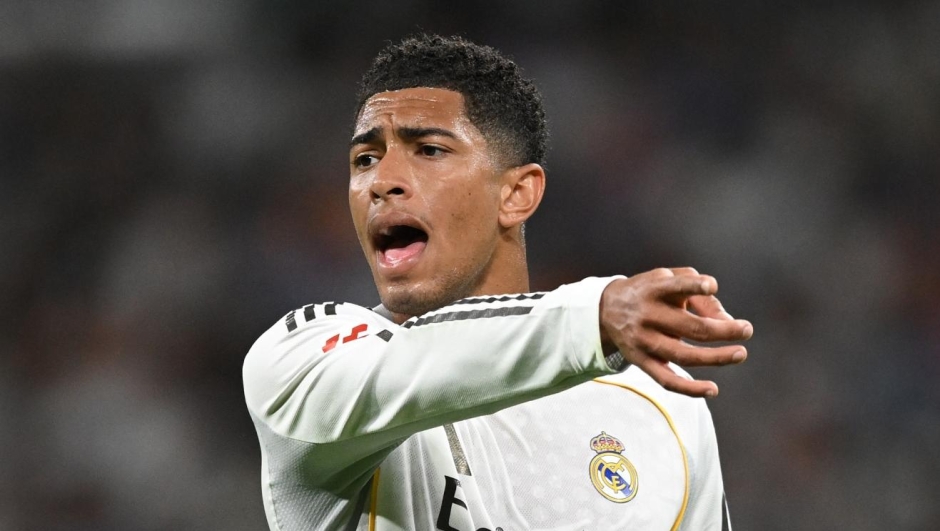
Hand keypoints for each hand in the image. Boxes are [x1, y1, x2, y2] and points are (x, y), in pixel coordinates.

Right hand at [599, 267, 752, 397]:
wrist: (606, 310)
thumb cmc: (651, 292)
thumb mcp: (669, 281)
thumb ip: (700, 295)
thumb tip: (727, 323)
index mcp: (655, 289)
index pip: (675, 286)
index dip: (693, 286)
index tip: (711, 286)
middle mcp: (648, 315)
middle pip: (690, 327)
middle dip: (723, 331)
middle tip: (747, 330)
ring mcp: (644, 341)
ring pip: (684, 356)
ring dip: (716, 358)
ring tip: (740, 353)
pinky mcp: (642, 362)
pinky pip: (667, 381)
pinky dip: (690, 389)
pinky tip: (713, 389)